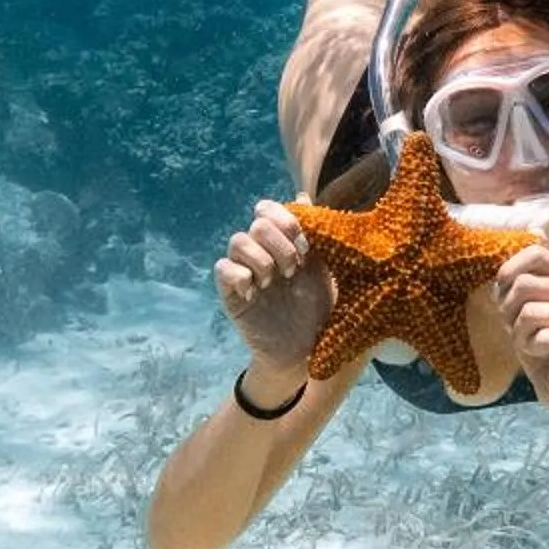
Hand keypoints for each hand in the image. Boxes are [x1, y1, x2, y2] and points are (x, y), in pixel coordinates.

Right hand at [214, 201, 333, 382]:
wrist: (306, 351)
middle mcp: (262, 252)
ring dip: (261, 258)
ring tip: (275, 281)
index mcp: (283, 243)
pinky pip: (223, 268)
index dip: (284, 218)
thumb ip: (317, 235)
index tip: (304, 243)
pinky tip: (255, 292)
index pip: (268, 209)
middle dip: (279, 242)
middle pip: (257, 222)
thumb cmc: (319, 311)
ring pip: (238, 241)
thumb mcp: (326, 270)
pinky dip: (240, 275)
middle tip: (294, 268)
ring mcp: (245, 272)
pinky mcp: (231, 294)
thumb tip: (302, 196)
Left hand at [492, 247, 548, 415]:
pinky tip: (541, 354)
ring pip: (531, 312)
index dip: (509, 272)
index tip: (502, 296)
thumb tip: (507, 265)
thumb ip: (514, 284)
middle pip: (525, 284)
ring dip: (519, 333)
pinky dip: (531, 347)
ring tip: (529, 343)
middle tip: (517, 328)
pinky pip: (543, 337)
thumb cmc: (538, 344)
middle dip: (508, 310)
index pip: (536, 254)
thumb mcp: (519, 309)